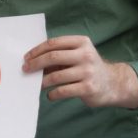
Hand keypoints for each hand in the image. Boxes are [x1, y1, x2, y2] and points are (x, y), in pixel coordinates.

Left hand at [23, 35, 137, 108]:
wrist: (113, 83)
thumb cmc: (87, 67)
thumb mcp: (77, 55)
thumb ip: (59, 55)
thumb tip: (32, 61)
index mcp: (81, 42)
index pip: (53, 43)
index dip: (37, 50)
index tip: (26, 57)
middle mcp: (86, 55)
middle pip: (53, 57)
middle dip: (35, 64)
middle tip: (25, 69)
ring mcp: (88, 72)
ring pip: (56, 76)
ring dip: (42, 81)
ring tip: (37, 84)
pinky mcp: (88, 88)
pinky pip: (63, 91)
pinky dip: (52, 94)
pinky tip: (50, 95)